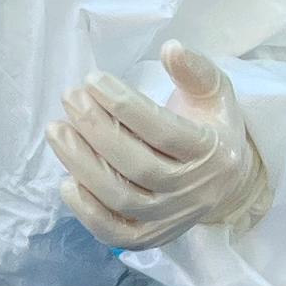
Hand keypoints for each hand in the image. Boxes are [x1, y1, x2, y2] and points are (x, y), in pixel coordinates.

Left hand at [50, 40, 270, 250]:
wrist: (229, 185)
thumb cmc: (212, 130)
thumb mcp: (215, 95)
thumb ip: (196, 71)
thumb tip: (171, 48)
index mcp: (213, 152)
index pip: (163, 130)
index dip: (125, 105)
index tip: (93, 80)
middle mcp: (194, 190)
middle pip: (139, 166)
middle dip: (97, 129)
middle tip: (70, 98)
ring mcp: (172, 218)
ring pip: (122, 199)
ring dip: (82, 165)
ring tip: (57, 131)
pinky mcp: (151, 237)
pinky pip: (115, 233)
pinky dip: (87, 212)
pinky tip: (66, 181)